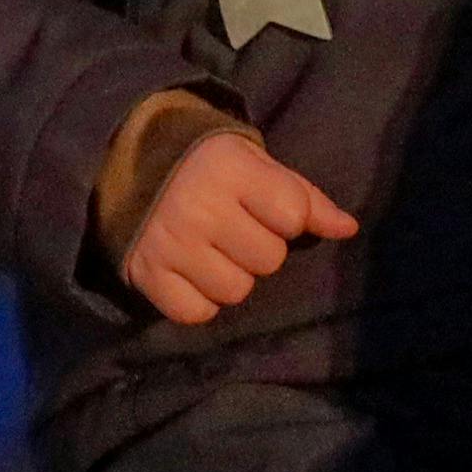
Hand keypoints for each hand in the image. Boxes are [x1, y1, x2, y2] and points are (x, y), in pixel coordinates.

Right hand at [118, 132, 355, 325]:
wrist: (124, 159)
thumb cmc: (205, 163)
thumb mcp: (254, 163)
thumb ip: (303, 195)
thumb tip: (348, 229)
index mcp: (229, 169)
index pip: (293, 215)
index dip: (287, 218)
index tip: (264, 207)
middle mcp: (199, 206)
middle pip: (267, 260)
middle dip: (258, 248)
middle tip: (233, 229)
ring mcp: (170, 243)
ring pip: (235, 291)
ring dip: (230, 275)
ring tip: (211, 251)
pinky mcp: (146, 274)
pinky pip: (196, 312)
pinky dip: (198, 299)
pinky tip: (189, 271)